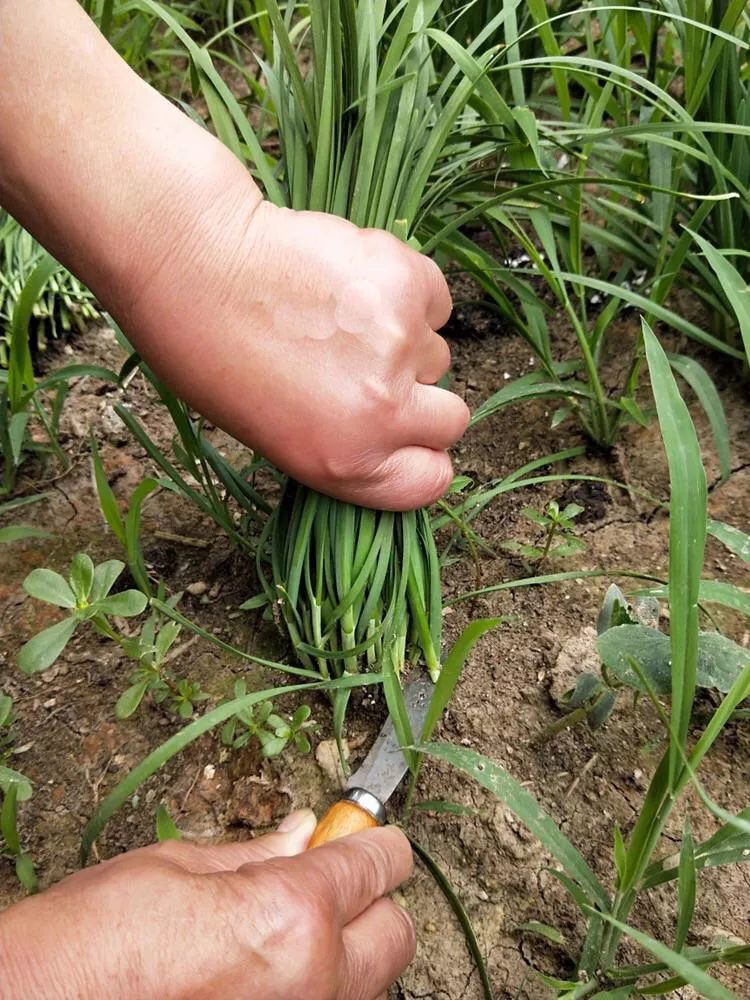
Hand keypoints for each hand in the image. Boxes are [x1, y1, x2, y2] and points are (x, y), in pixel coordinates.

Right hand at [0, 811, 415, 999]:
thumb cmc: (93, 940)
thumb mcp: (174, 867)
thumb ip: (254, 854)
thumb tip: (304, 833)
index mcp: (292, 916)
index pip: (377, 864)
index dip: (373, 839)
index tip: (363, 832)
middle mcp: (314, 983)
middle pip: (395, 933)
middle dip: (372, 899)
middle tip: (324, 880)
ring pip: (369, 983)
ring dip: (346, 950)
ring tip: (283, 931)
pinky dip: (316, 987)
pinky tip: (264, 973)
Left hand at [121, 201, 468, 509]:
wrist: (193, 260)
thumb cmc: (208, 350)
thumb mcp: (272, 434)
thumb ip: (343, 442)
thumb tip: (391, 428)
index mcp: (344, 461)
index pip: (430, 481)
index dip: (423, 455)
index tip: (408, 435)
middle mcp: (381, 413)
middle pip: (450, 419)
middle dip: (422, 398)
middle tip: (374, 370)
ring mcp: (400, 346)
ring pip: (438, 354)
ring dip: (406, 341)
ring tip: (345, 318)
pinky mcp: (407, 282)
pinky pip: (435, 299)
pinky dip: (408, 293)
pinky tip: (357, 284)